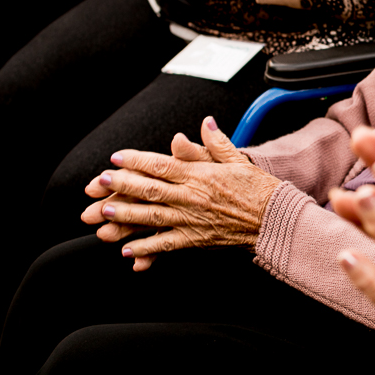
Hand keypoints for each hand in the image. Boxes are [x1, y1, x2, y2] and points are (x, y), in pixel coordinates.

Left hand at [81, 116, 277, 270]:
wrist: (275, 219)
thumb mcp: (238, 160)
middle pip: (151, 190)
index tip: (117, 157)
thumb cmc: (258, 189)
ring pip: (152, 217)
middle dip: (123, 186)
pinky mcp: (196, 239)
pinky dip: (146, 248)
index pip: (163, 165)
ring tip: (104, 214)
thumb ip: (217, 142)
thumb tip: (205, 123)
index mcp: (200, 175)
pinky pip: (166, 244)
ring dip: (126, 216)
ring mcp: (192, 220)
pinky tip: (127, 250)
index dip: (137, 160)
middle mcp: (192, 197)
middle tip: (100, 182)